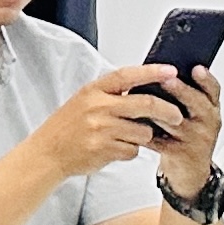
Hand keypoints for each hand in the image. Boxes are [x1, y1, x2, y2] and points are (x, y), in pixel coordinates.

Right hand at [25, 68, 199, 183]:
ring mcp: (101, 128)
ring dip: (142, 137)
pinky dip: (129, 151)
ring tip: (126, 137)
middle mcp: (98, 107)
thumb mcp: (83, 102)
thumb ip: (110, 95)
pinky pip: (133, 150)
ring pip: (144, 131)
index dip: (152, 72)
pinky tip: (114, 149)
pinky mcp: (105, 149)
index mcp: (93, 91)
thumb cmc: (67, 127)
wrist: (47, 153)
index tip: (171, 71)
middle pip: (146, 104)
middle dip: (168, 111)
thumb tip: (145, 90)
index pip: (127, 75)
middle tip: (177, 116)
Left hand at [147, 67, 223, 194]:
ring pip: (175, 121)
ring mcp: (196, 138)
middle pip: (197, 103)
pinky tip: (132, 125)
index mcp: (209, 106)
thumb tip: (156, 70)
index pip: (213, 90)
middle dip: (181, 90)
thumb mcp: (190, 112)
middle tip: (166, 80)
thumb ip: (180, 93)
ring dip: (157, 110)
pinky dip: (144, 132)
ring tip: (143, 100)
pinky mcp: (181, 153)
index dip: (205, 79)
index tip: (196, 68)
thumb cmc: (185, 133)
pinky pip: (160, 140)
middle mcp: (208, 121)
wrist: (189, 168)